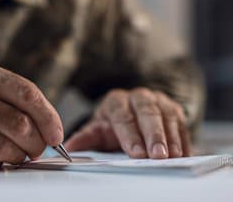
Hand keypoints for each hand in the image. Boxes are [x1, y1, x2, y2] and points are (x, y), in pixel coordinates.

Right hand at [0, 58, 63, 170]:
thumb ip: (13, 100)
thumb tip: (49, 127)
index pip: (26, 92)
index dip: (48, 116)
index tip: (56, 133)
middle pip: (19, 123)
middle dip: (38, 142)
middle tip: (39, 148)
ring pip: (5, 146)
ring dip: (21, 155)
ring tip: (20, 154)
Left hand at [65, 88, 191, 158]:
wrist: (130, 115)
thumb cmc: (113, 125)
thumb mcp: (98, 130)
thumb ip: (86, 138)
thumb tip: (69, 147)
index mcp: (115, 101)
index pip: (122, 115)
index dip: (129, 134)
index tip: (135, 152)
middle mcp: (137, 97)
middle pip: (146, 112)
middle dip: (153, 134)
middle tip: (157, 155)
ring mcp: (157, 100)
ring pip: (166, 114)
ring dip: (170, 136)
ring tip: (172, 155)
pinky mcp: (173, 108)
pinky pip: (180, 121)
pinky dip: (182, 137)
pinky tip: (182, 152)